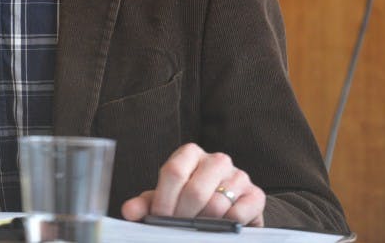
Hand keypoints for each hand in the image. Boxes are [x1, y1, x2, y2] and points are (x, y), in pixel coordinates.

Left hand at [121, 143, 265, 226]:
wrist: (226, 210)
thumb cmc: (189, 201)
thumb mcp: (165, 199)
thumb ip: (146, 204)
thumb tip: (129, 211)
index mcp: (190, 154)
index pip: (173, 171)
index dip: (164, 199)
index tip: (159, 218)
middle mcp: (217, 160)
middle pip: (194, 190)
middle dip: (181, 216)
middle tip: (175, 229)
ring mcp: (239, 176)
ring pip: (216, 205)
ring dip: (201, 225)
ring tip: (195, 231)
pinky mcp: (255, 195)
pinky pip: (238, 214)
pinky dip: (225, 226)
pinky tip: (217, 229)